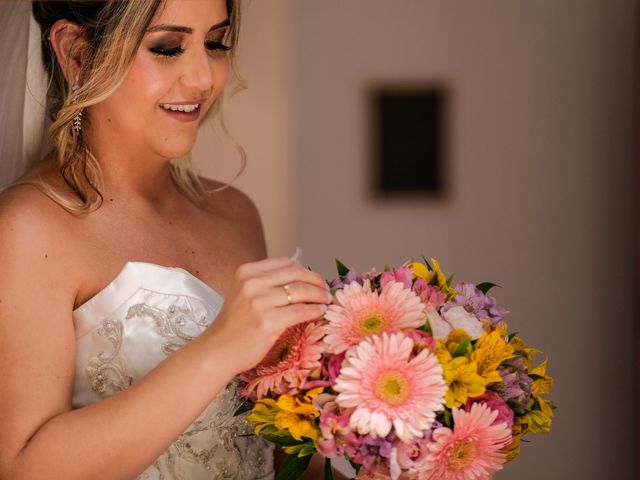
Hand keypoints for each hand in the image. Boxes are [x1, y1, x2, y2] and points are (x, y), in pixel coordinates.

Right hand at [205, 257, 331, 373]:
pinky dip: (314, 310)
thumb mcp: (245, 293)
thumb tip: (302, 279)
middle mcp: (252, 283)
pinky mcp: (268, 321)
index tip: (314, 279)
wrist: (218, 351)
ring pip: (301, 291)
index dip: (304, 270)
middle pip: (296, 274)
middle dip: (316, 281)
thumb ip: (266, 283)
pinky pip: (301, 311)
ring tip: (325, 300)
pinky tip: (319, 312)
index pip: (285, 263)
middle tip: (325, 289)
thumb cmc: (234, 325)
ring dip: (319, 295)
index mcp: (246, 272)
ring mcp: (259, 302)